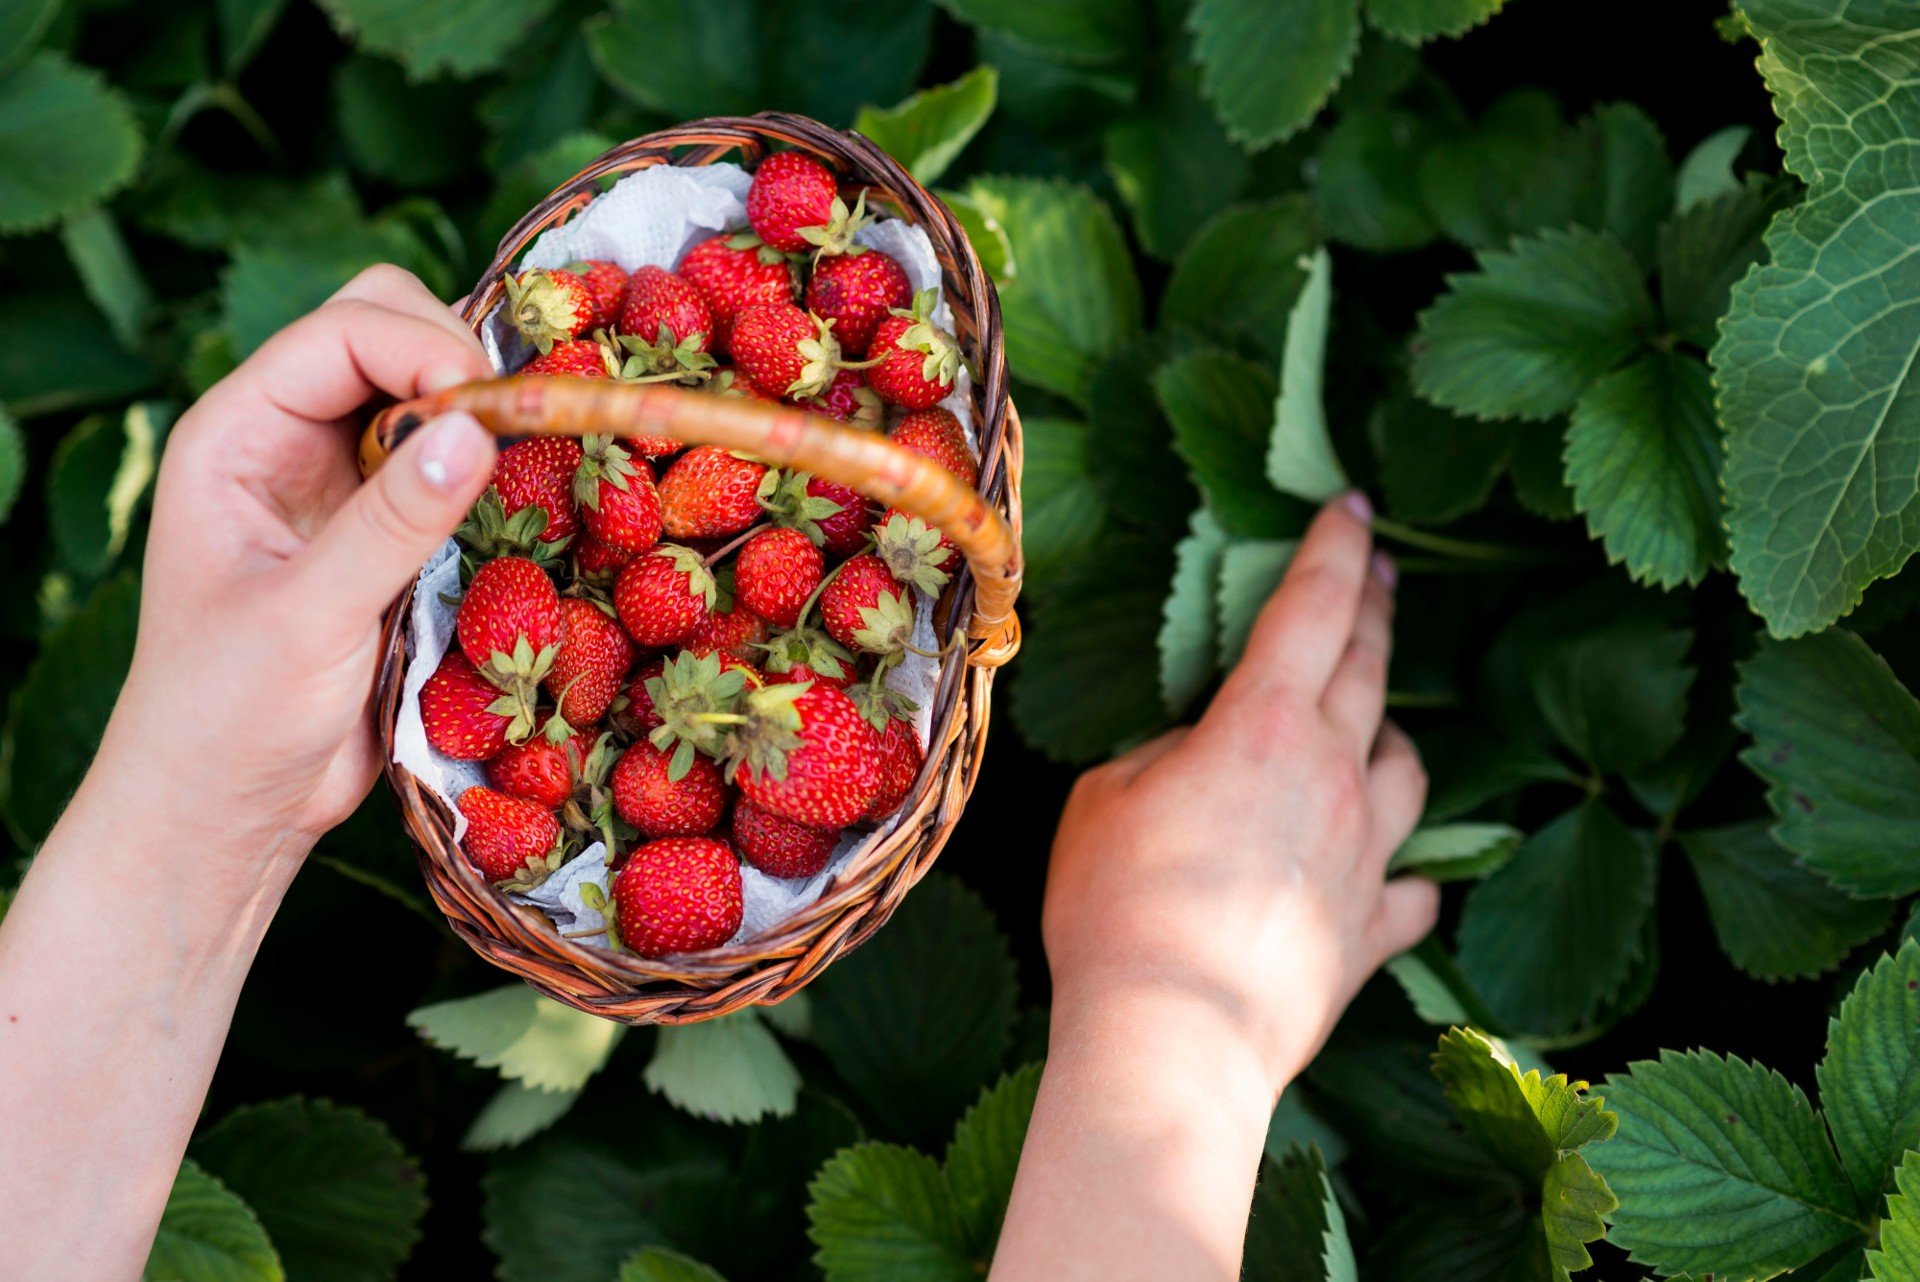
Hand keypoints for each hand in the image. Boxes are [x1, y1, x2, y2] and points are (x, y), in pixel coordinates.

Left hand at [99, 265, 496, 887]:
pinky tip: (522, 503)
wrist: (228, 808)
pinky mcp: (384, 530)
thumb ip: (392, 522)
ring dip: (481, 415)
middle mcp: (286, 438)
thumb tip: (477, 429)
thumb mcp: (309, 618)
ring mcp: (338, 482)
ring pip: (427, 392)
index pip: (343, 332)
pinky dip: (492, 468)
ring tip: (527, 466)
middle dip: (459, 362)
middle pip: (386, 330)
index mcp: (237, 433)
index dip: (426, 348)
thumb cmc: (230, 716)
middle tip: (513, 434)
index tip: (494, 412)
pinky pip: (449, 463)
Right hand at [1041, 492, 1436, 1097]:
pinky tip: (1390, 871)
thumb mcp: (1104, 801)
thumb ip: (1162, 759)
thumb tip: (1196, 760)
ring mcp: (1364, 857)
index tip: (1352, 504)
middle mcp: (1333, 777)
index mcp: (1264, 728)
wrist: (1173, 1039)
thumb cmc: (1119, 909)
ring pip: (1408, 769)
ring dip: (1390, 734)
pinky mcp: (1370, 933)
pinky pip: (1410, 886)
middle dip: (1375, 608)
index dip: (1334, 548)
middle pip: (1371, 671)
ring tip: (1373, 728)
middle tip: (1379, 570)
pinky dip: (1402, 869)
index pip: (1313, 610)